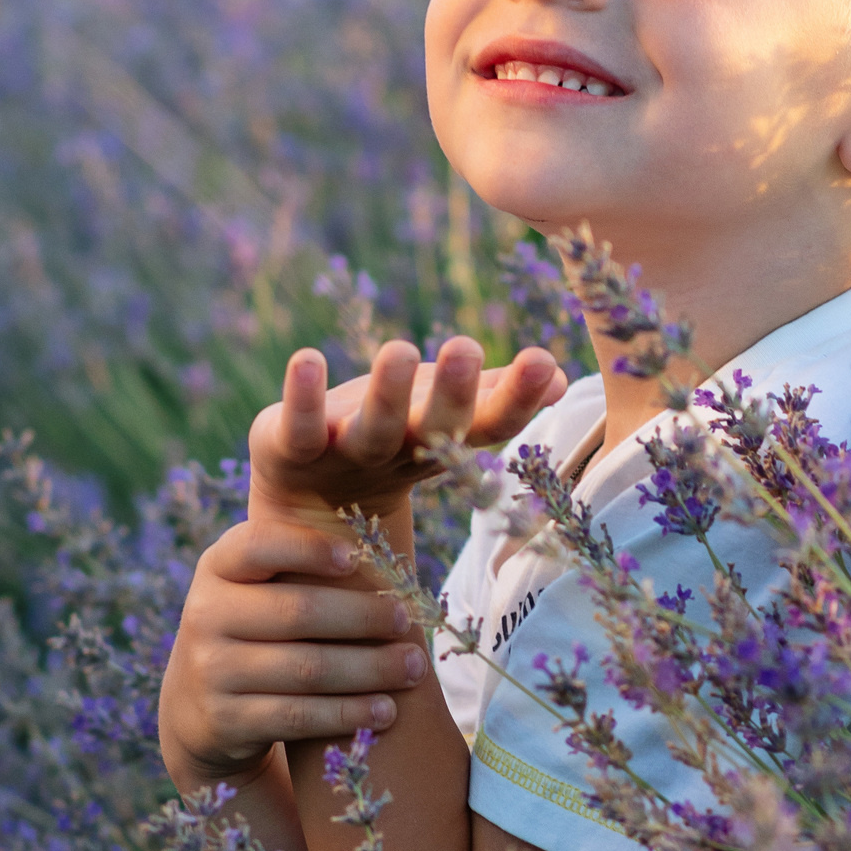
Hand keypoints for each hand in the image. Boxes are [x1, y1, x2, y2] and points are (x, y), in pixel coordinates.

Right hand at [158, 518, 430, 794]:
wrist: (201, 707)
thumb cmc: (257, 629)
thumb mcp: (259, 589)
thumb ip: (301, 567)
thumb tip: (386, 555)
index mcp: (217, 567)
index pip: (258, 545)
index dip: (309, 548)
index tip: (357, 558)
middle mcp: (205, 614)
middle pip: (298, 611)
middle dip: (363, 617)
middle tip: (408, 622)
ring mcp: (210, 671)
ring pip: (307, 669)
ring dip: (370, 669)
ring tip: (413, 669)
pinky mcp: (225, 721)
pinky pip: (299, 716)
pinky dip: (349, 713)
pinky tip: (386, 711)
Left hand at [247, 336, 565, 528]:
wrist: (307, 503)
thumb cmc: (388, 441)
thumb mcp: (440, 416)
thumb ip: (494, 396)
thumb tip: (558, 376)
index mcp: (442, 441)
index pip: (489, 424)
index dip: (518, 399)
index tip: (544, 364)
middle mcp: (401, 451)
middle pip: (434, 428)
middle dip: (452, 392)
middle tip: (465, 348)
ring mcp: (348, 453)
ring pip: (372, 429)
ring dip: (385, 393)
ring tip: (398, 350)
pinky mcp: (292, 449)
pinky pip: (299, 426)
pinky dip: (302, 397)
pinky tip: (307, 359)